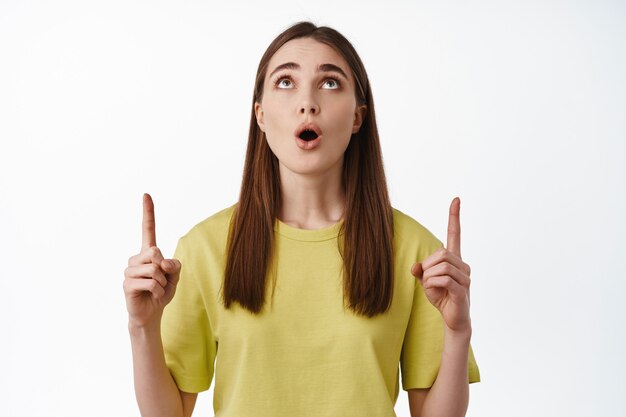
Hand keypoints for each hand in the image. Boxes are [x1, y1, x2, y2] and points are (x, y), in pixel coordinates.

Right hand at [123, 193, 181, 327]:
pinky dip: (158, 290)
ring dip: (162, 282)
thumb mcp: (174, 277)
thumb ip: (174, 266)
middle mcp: (136, 258)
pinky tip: (152, 295)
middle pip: (155, 252)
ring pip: (154, 269)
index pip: (148, 229)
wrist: (151, 313)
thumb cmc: (162, 292)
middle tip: (161, 280)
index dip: (148, 212)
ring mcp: (129, 271)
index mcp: (148, 253)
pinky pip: (150, 282)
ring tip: (156, 289)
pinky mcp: (127, 284)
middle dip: (164, 269)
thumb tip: (161, 262)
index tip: (146, 194)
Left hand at [411, 197, 471, 332]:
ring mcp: (465, 277)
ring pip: (441, 266)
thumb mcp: (426, 282)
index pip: (455, 234)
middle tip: (426, 280)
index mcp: (454, 259)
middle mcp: (463, 265)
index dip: (454, 217)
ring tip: (432, 288)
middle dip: (428, 266)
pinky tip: (434, 291)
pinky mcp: (463, 290)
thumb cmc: (441, 297)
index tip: (456, 199)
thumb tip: (415, 266)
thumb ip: (420, 271)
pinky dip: (432, 284)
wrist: (453, 318)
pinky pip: (444, 279)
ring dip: (429, 277)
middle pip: (441, 253)